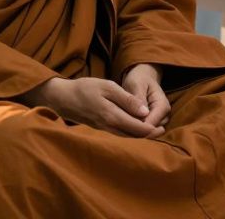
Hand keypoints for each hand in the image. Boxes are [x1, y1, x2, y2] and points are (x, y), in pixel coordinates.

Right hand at [20, 77, 163, 137]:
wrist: (62, 98)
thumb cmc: (85, 88)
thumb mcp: (107, 87)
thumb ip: (126, 99)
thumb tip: (145, 111)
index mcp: (112, 116)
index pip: (137, 128)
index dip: (152, 129)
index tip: (163, 125)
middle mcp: (109, 127)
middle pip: (133, 136)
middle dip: (149, 134)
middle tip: (162, 130)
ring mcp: (104, 129)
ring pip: (126, 137)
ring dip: (140, 135)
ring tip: (153, 130)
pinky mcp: (100, 128)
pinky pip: (118, 134)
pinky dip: (130, 133)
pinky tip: (135, 128)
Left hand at [121, 63, 169, 132]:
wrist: (143, 77)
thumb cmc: (139, 79)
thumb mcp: (136, 84)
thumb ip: (138, 99)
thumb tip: (141, 115)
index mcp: (162, 106)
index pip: (150, 125)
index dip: (135, 126)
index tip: (119, 121)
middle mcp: (164, 116)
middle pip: (148, 131)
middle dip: (133, 129)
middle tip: (116, 121)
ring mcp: (159, 121)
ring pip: (145, 133)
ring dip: (132, 129)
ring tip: (118, 120)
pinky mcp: (152, 123)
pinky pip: (142, 131)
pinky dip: (133, 128)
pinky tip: (122, 122)